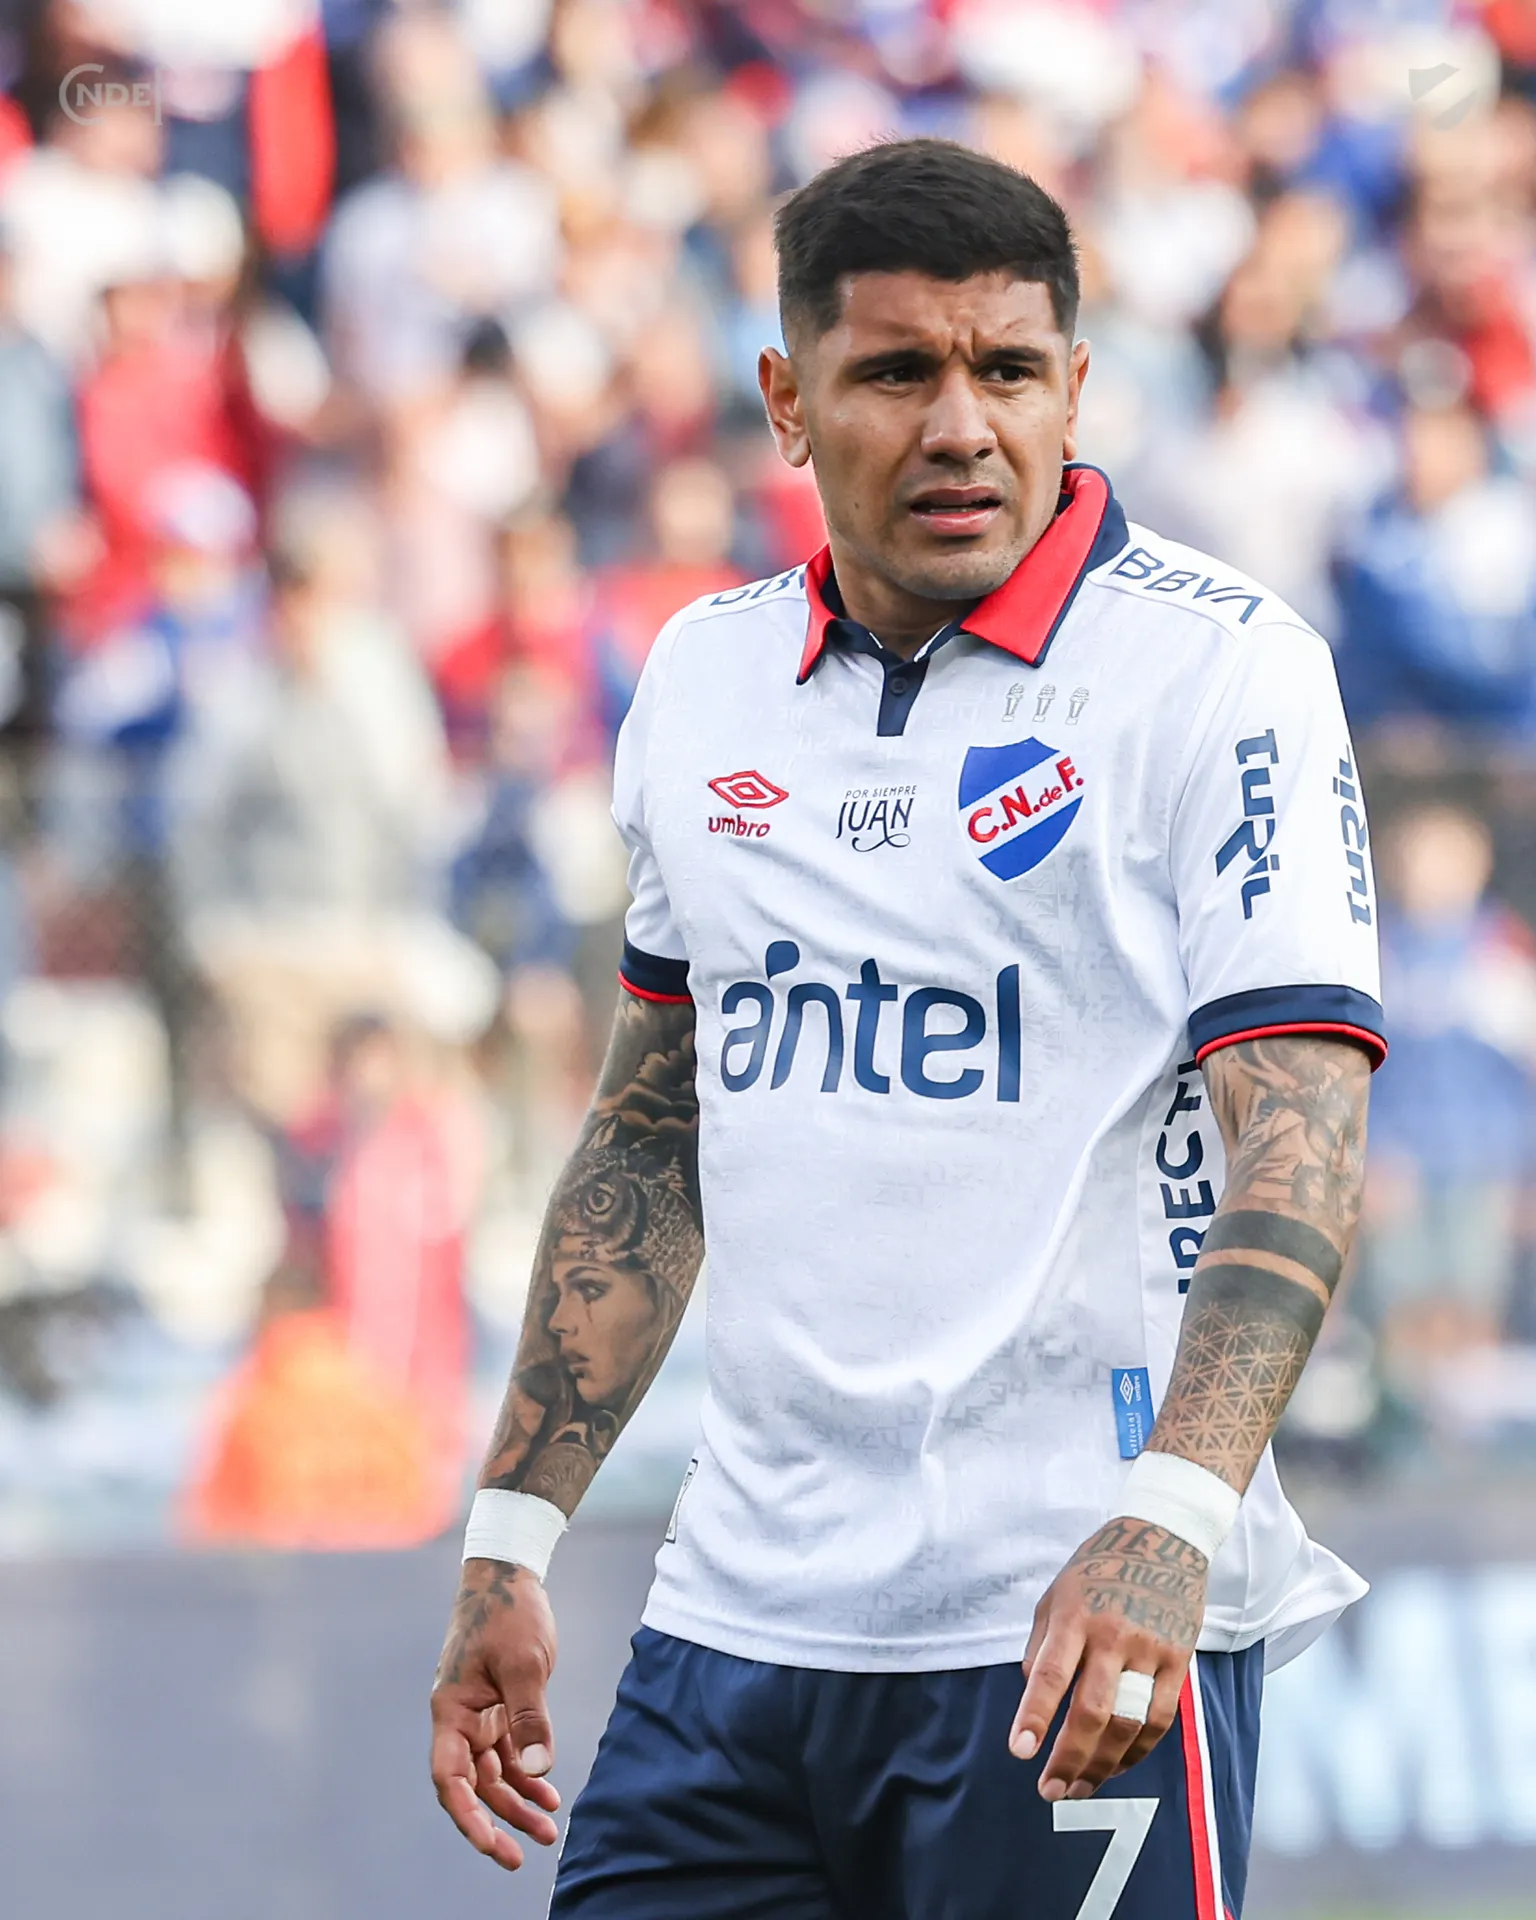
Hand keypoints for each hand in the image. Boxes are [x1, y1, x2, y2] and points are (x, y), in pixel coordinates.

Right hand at [430, 1559, 562, 1869]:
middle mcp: (458, 1719)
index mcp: (451, 1711)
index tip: (491, 1846)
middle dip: (498, 1820)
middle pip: (473, 1784)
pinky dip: (526, 1772)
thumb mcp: (524, 1665)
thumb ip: (529, 1718)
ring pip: (492, 1772)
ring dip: (518, 1800)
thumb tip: (538, 1770)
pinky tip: (548, 1792)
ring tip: (549, 1830)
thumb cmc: (509, 1613)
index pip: (451, 1778)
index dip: (467, 1817)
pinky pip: (507, 1752)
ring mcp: (477, 1714)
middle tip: (525, 1853)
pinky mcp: (497, 1706)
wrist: (509, 1573)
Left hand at [1007, 1517, 1206, 1800]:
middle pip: (1092, 1711)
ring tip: (1080, 1788)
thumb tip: (1032, 1696)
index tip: (1021, 1752)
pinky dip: (1137, 1751)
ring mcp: (1149, 1649)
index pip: (1050, 1673)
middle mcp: (1112, 1634)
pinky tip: (1117, 1766)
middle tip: (1049, 1790)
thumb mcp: (1055, 1594)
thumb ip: (1040, 1644)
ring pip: (1128, 1725)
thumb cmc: (1097, 1568)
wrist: (1163, 1538)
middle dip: (1068, 1758)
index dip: (1034, 1715)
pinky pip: (1159, 1720)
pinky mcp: (1178, 1661)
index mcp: (1074, 1615)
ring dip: (1103, 1765)